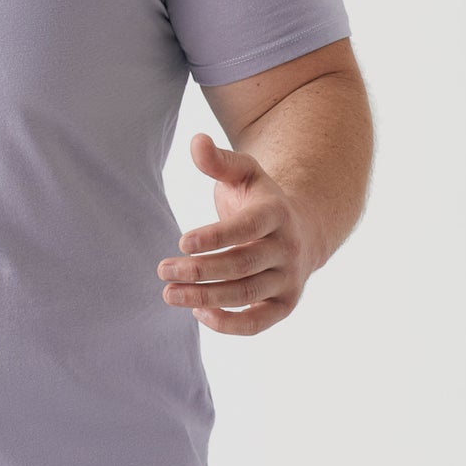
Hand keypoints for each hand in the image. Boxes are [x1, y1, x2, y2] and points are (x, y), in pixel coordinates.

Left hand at [157, 132, 323, 335]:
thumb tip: (196, 141)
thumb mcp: (244, 172)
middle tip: (163, 270)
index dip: (215, 237)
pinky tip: (197, 313)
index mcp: (277, 213)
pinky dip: (229, 324)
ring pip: (246, 295)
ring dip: (206, 298)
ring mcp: (289, 279)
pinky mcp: (285, 305)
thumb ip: (219, 160)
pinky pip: (258, 323)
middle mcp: (287, 249)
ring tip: (169, 294)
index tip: (182, 242)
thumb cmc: (259, 198)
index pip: (246, 228)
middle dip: (200, 270)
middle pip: (242, 265)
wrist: (302, 227)